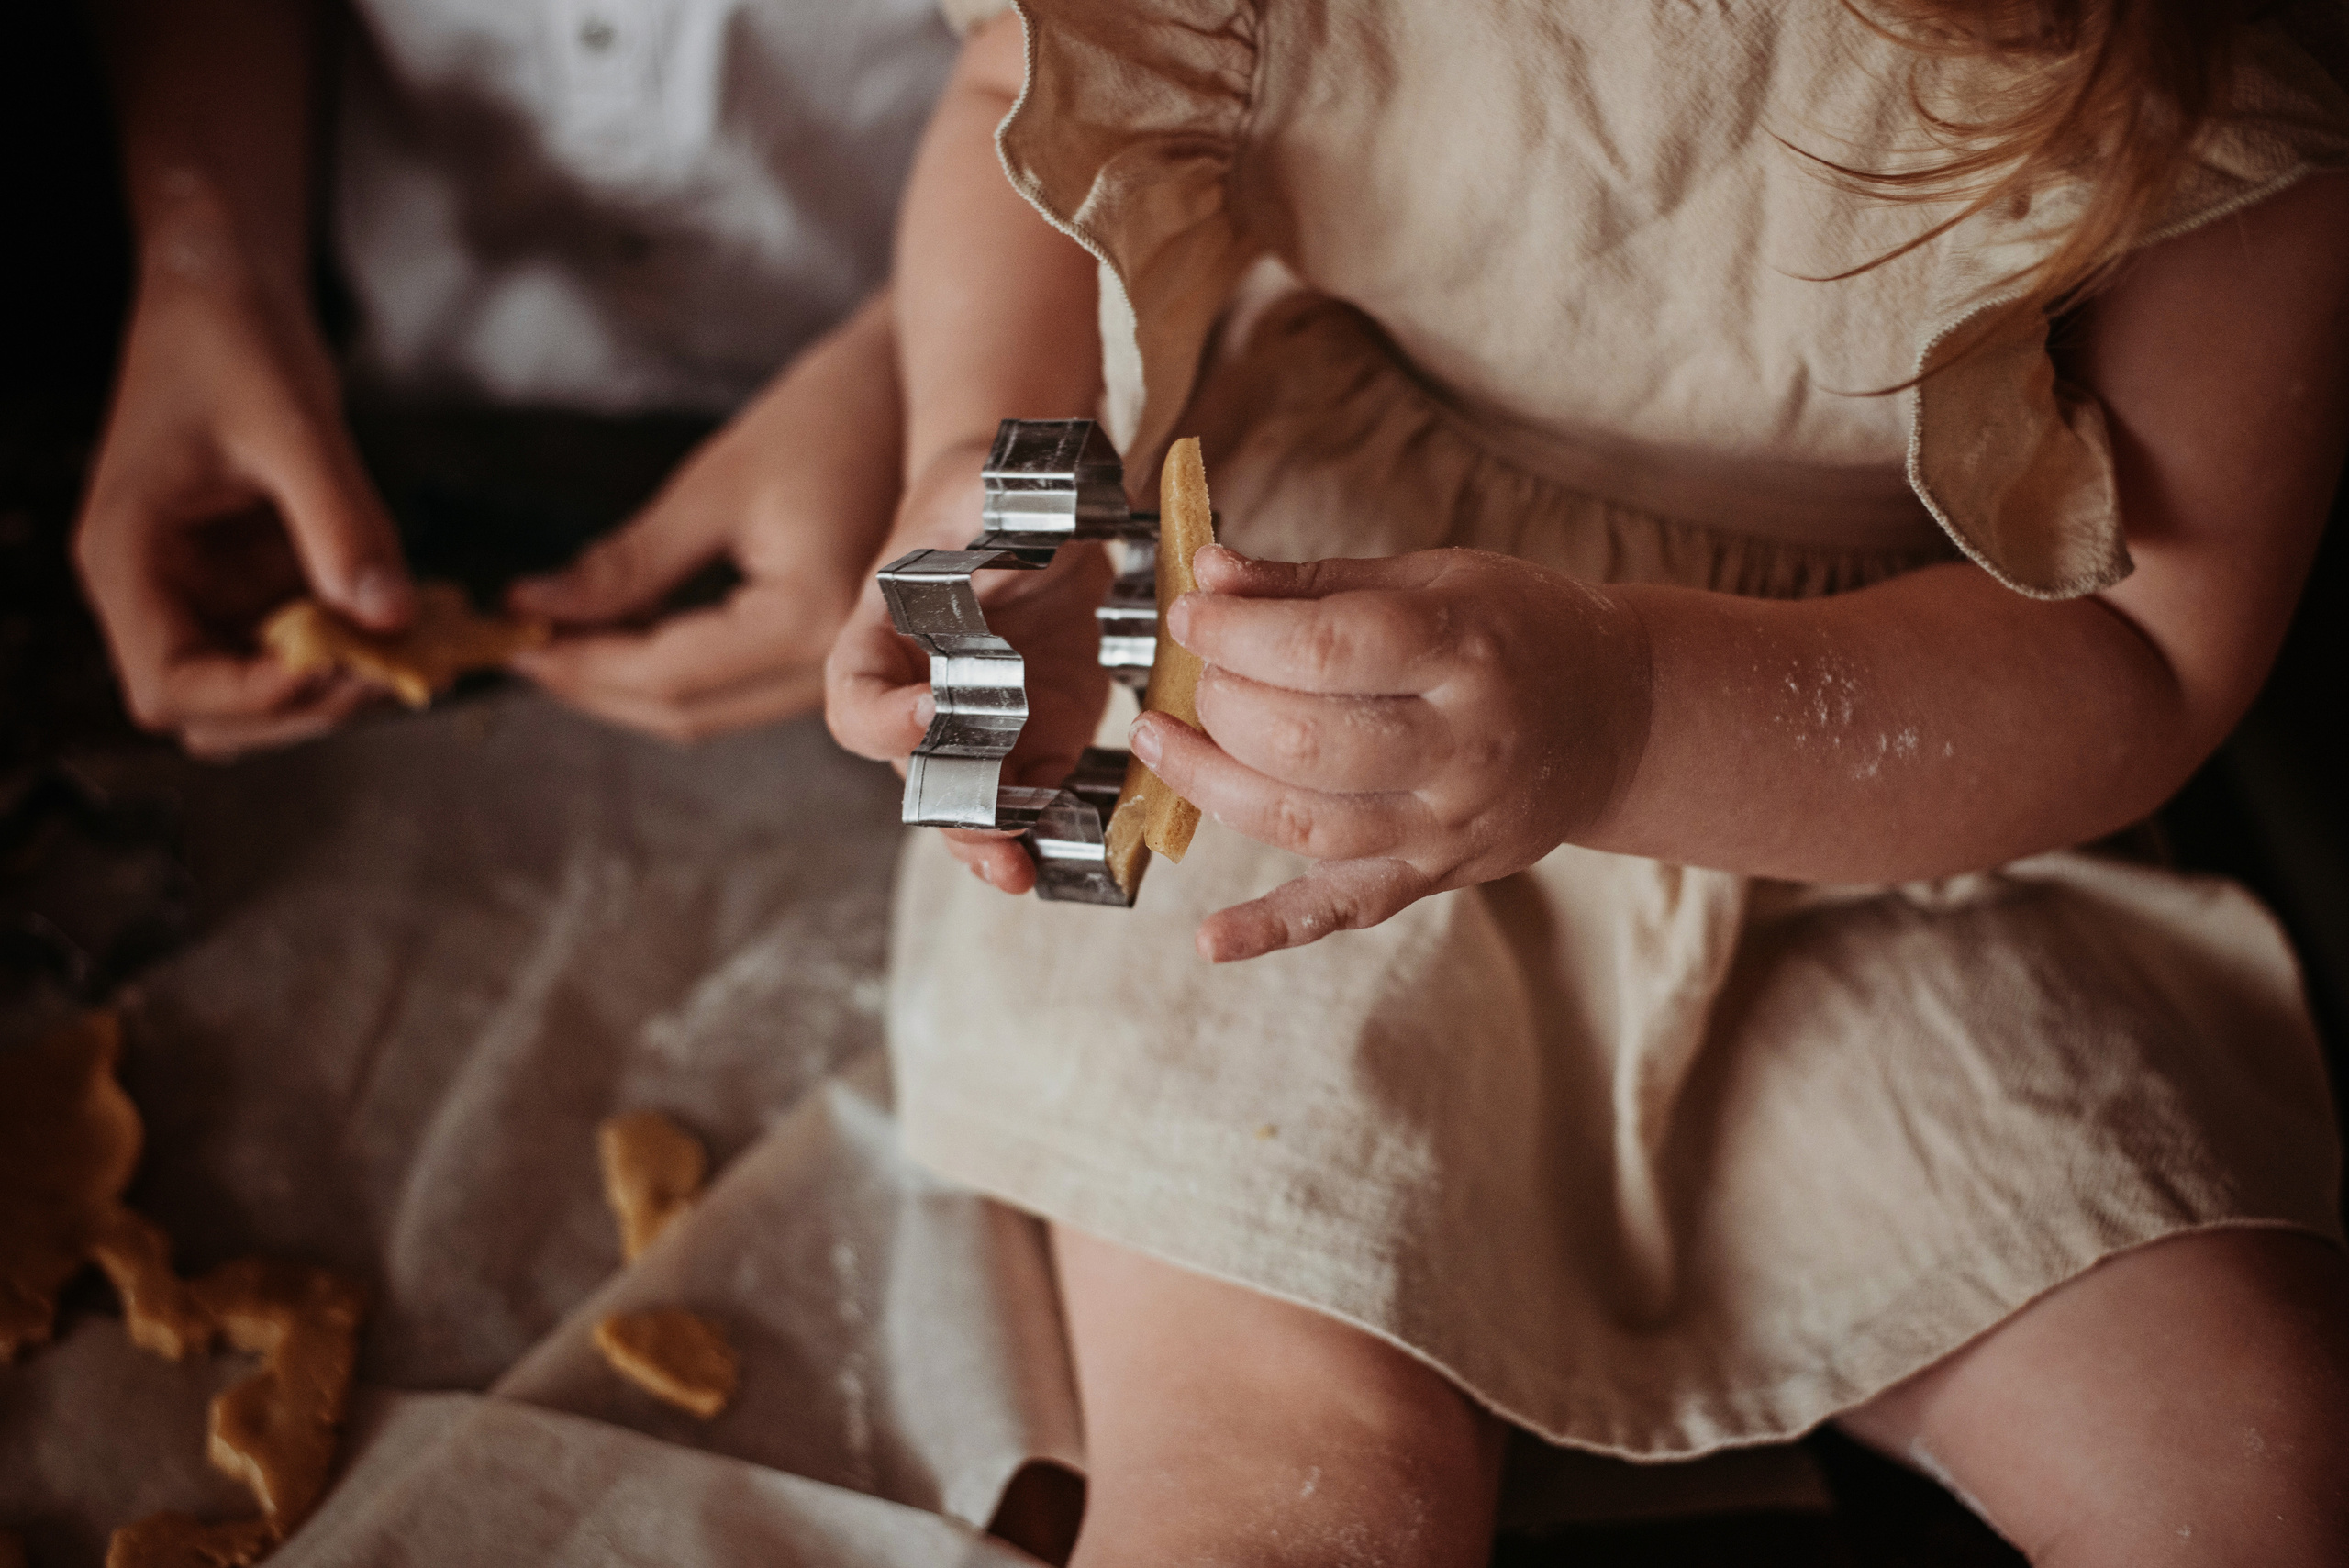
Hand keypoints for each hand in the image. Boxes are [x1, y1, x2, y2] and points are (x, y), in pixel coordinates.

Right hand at [73, 267, 414, 758]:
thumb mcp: (293, 425)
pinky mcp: (250, 581)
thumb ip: (342, 522)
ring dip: (333, 691)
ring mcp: (203, 591)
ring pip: (259, 692)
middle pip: (213, 712)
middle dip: (303, 708)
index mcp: (127, 557)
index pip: (168, 684)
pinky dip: (352, 652)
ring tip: (414, 656)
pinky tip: (411, 628)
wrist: (229, 290)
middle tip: (396, 673)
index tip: (340, 674)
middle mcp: (155, 589)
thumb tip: (393, 618)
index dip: (252, 699)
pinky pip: (297, 646)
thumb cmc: (234, 340)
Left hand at [507, 294, 904, 741]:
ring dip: (627, 684)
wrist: (913, 401)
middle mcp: (832, 666)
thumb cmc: (827, 421)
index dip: (579, 666)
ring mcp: (836, 671)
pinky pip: (735, 689)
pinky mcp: (827, 658)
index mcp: (809, 620)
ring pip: (707, 711)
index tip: (510, 638)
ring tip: (559, 635)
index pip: (666, 675)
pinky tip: (623, 630)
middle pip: (685, 712)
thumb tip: (532, 608)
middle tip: (521, 644)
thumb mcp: (714, 487)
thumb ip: (625, 565)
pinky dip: (671, 670)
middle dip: (594, 687)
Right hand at [824, 438, 1113, 892]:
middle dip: (950, 812)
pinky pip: (1035, 797)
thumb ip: (991, 504)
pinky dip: (1051, 827)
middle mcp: (919, 696)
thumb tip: (1030, 505)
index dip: (883, 717)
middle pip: (914, 774)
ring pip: (969, 805)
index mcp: (881, 638)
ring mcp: (980, 727)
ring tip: (1021, 872)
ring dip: (992, 843)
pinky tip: (1079, 847)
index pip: (856, 697)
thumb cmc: (989, 491)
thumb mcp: (982, 487)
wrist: (1036, 508)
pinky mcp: (1040, 740)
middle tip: (992, 836)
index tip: (932, 711)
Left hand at [1131, 545, 1652, 961]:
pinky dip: (1272, 929)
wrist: (1616, 716)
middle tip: (1197, 675)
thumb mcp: (1433, 579)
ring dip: (1214, 785)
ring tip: (1162, 744)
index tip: (1190, 613)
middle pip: (1306, 741)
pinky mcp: (1435, 875)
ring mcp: (1448, 824)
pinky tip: (1211, 938)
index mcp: (1464, 651)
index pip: (1323, 650)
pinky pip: (1345, 909)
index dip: (1236, 633)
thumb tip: (1212, 575)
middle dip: (1223, 704)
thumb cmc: (1518, 632)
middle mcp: (1462, 745)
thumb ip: (1316, 585)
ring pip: (1307, 823)